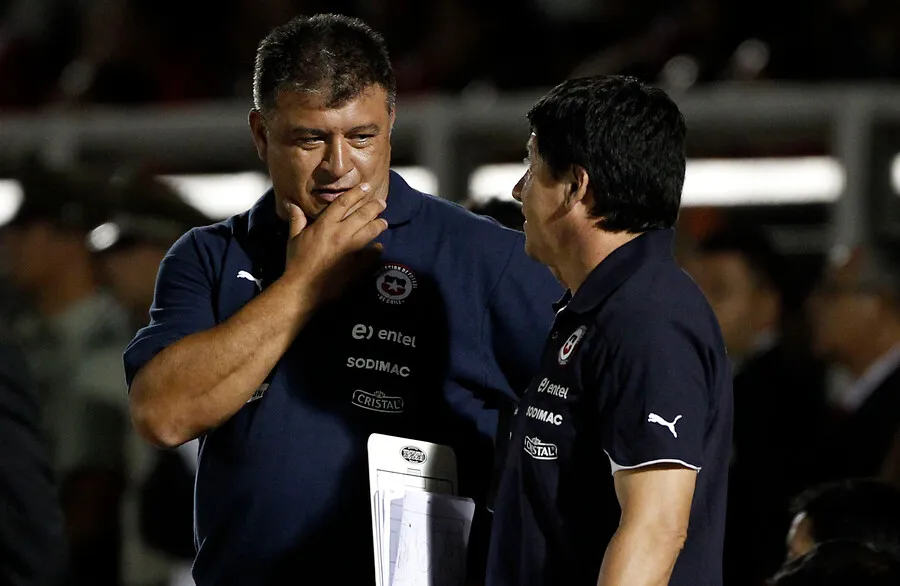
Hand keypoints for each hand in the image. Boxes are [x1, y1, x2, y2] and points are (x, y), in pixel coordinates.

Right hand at [283, 184, 386, 306]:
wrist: (303, 289)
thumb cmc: (296, 263)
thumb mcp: (294, 239)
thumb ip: (297, 220)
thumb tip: (291, 204)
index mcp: (325, 225)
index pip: (343, 202)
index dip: (356, 193)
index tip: (365, 187)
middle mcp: (340, 234)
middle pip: (363, 214)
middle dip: (374, 207)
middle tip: (381, 203)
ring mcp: (351, 249)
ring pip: (371, 231)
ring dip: (379, 225)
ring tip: (383, 223)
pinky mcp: (358, 264)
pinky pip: (373, 253)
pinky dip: (377, 249)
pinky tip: (378, 248)